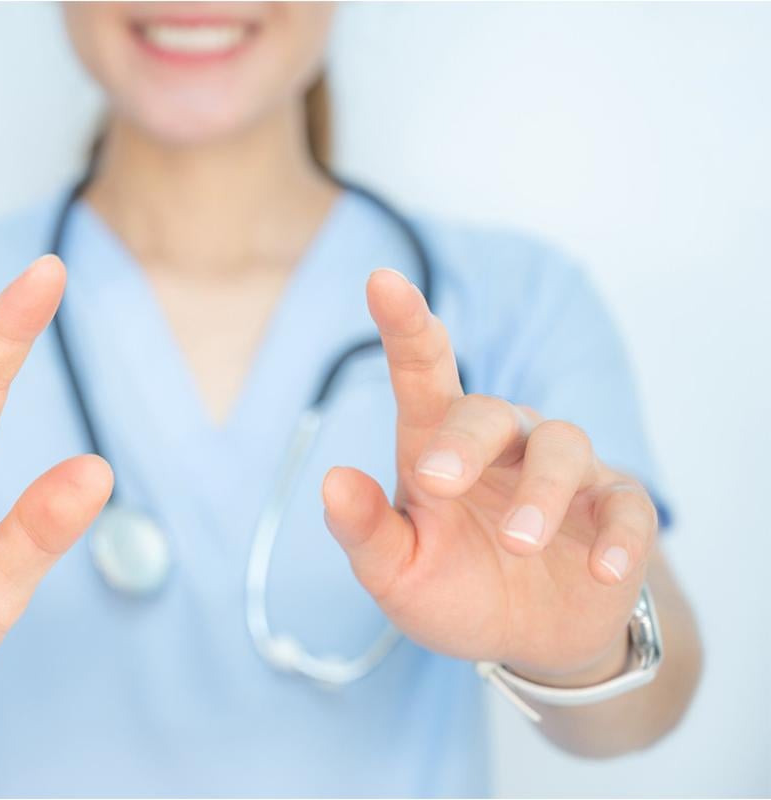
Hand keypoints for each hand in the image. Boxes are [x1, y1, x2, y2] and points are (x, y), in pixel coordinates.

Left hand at [323, 269, 657, 680]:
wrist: (528, 642)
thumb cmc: (452, 589)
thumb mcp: (395, 572)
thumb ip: (364, 531)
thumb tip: (333, 481)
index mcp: (436, 445)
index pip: (421, 372)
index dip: (405, 324)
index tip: (380, 280)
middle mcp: (501, 444)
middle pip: (489, 412)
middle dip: (463, 442)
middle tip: (436, 482)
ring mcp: (563, 472)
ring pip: (562, 446)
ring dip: (540, 493)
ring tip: (521, 546)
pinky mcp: (615, 508)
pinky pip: (626, 506)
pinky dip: (618, 536)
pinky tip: (600, 570)